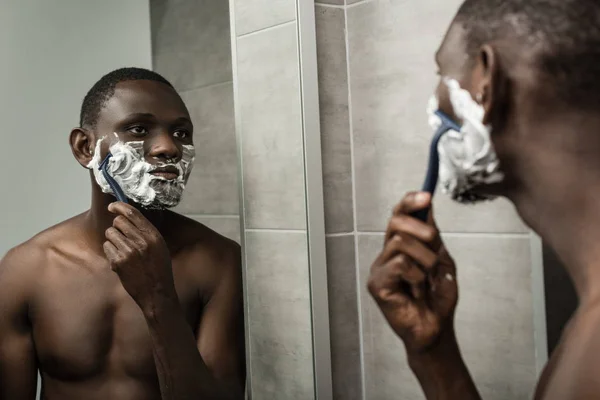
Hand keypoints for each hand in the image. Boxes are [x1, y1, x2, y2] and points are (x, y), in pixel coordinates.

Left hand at [103, 202, 175, 314]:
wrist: (157, 292)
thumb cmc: (159, 269)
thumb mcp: (160, 246)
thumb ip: (146, 232)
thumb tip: (128, 218)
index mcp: (153, 235)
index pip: (132, 213)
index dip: (119, 206)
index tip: (112, 206)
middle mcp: (141, 241)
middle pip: (118, 221)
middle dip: (117, 226)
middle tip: (122, 236)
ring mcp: (128, 251)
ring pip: (110, 233)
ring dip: (113, 239)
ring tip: (123, 250)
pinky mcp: (118, 262)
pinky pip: (107, 247)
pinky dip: (111, 251)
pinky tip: (121, 259)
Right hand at [368, 192, 457, 353]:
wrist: (436, 328)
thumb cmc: (437, 297)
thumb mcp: (441, 259)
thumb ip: (432, 234)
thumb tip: (427, 205)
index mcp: (401, 245)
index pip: (398, 214)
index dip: (410, 202)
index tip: (426, 196)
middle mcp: (387, 253)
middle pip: (397, 221)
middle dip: (423, 230)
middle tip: (435, 247)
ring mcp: (380, 268)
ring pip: (400, 242)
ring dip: (425, 258)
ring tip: (428, 277)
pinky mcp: (377, 284)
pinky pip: (399, 264)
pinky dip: (416, 275)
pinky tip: (417, 288)